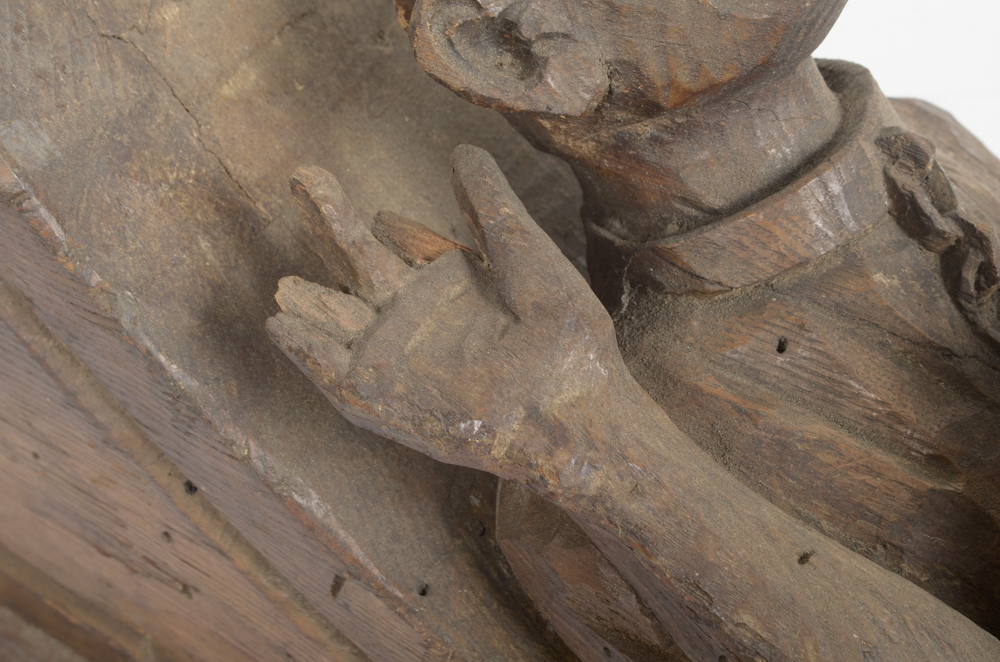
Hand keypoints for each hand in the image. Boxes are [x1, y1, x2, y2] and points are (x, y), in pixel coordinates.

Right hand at [267, 146, 623, 480]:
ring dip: (307, 298)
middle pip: (355, 267)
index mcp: (447, 286)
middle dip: (325, 225)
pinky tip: (279, 324)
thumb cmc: (567, 341)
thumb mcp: (527, 258)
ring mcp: (398, 359)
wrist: (575, 411)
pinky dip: (305, 351)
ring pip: (337, 318)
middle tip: (299, 175)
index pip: (391, 243)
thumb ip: (492, 209)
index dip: (364, 218)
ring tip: (279, 280)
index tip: (341, 190)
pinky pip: (333, 373)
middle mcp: (416, 319)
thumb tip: (464, 151)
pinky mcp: (385, 399)